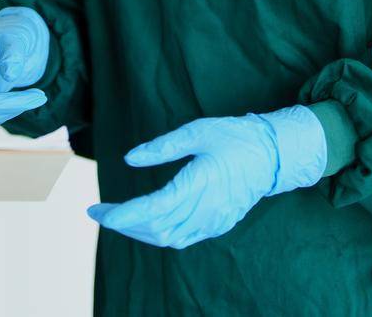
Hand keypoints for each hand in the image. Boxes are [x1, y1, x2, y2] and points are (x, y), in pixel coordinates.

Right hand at [0, 7, 50, 128]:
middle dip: (13, 103)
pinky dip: (11, 111)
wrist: (13, 44)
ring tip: (34, 94)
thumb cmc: (11, 36)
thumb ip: (14, 52)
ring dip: (14, 109)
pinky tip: (20, 98)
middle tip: (41, 95)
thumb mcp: (17, 36)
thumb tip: (9, 74)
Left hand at [87, 106, 326, 249]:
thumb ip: (162, 147)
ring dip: (139, 232)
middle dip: (123, 224)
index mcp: (200, 185)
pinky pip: (184, 239)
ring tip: (117, 217)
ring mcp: (214, 221)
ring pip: (169, 239)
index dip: (121, 215)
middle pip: (156, 229)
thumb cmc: (235, 136)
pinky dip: (160, 234)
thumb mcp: (197, 131)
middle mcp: (207, 210)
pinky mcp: (219, 225)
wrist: (275, 154)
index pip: (152, 210)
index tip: (97, 210)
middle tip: (99, 211)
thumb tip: (129, 158)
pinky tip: (147, 222)